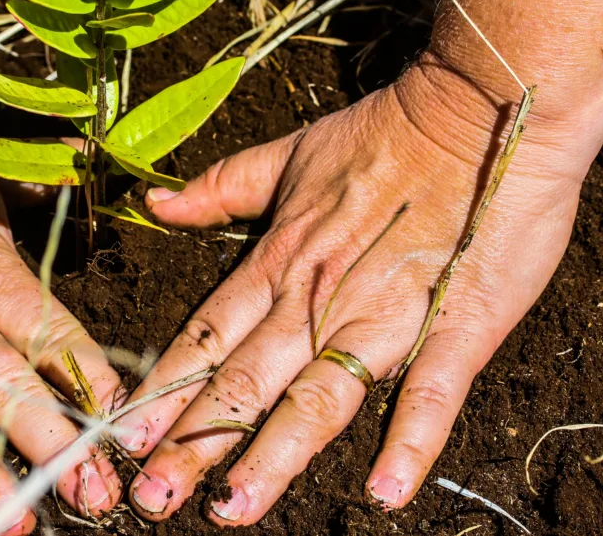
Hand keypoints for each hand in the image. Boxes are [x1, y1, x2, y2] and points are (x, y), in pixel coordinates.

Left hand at [113, 59, 599, 523]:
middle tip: (152, 497)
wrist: (479, 106)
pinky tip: (385, 490)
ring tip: (232, 509)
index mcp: (280, 261)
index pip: (207, 335)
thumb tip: (156, 200)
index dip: (163, 388)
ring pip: (317, 395)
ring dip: (272, 455)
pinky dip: (409, 439)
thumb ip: (221, 186)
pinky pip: (429, 390)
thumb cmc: (384, 134)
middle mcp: (320, 298)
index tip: (123, 435)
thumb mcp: (290, 156)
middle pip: (245, 380)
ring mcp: (386, 314)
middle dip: (194, 441)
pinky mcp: (454, 324)